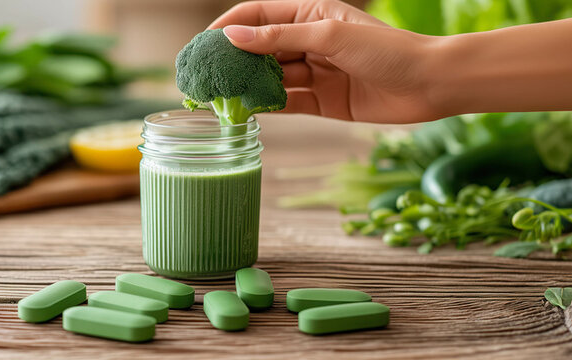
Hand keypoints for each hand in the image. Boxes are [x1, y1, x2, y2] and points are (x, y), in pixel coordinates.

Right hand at [209, 0, 441, 123]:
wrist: (430, 84)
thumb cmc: (387, 50)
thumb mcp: (329, 36)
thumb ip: (280, 37)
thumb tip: (234, 36)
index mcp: (311, 14)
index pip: (258, 15)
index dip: (228, 27)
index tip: (202, 45)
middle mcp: (310, 41)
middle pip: (261, 49)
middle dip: (233, 62)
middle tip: (205, 78)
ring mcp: (316, 72)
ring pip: (271, 78)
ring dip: (247, 87)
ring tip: (221, 99)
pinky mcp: (323, 101)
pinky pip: (287, 103)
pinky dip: (267, 107)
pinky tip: (248, 112)